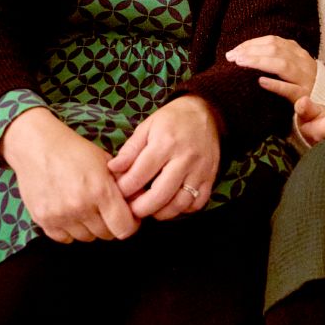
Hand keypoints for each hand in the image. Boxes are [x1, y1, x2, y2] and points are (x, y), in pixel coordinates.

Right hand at [0, 107, 139, 242]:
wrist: (37, 146)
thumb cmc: (74, 150)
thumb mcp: (105, 161)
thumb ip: (124, 182)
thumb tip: (140, 199)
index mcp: (100, 190)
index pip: (124, 227)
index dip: (131, 224)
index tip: (129, 217)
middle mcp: (81, 206)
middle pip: (106, 234)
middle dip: (111, 224)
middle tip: (107, 209)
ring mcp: (60, 215)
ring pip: (86, 238)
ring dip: (91, 227)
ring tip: (88, 208)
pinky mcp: (43, 220)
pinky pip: (65, 239)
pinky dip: (70, 230)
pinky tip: (71, 213)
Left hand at [107, 95, 219, 220]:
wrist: (206, 112)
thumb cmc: (172, 119)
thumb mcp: (147, 126)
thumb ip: (130, 149)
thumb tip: (113, 169)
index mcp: (165, 143)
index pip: (139, 175)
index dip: (124, 189)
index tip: (118, 193)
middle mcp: (184, 158)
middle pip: (160, 195)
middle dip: (140, 208)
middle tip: (131, 209)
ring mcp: (200, 170)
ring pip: (180, 203)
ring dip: (161, 212)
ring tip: (150, 208)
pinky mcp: (211, 177)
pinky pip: (198, 203)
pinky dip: (184, 209)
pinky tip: (172, 204)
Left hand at [225, 35, 316, 102]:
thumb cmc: (301, 85)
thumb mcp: (292, 66)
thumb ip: (275, 58)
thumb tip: (245, 52)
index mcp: (298, 52)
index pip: (273, 41)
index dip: (252, 43)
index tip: (235, 50)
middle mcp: (303, 62)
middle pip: (275, 50)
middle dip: (251, 51)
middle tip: (232, 57)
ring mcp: (305, 79)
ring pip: (282, 65)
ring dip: (259, 62)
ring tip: (241, 64)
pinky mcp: (305, 96)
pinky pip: (290, 89)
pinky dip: (275, 84)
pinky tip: (261, 82)